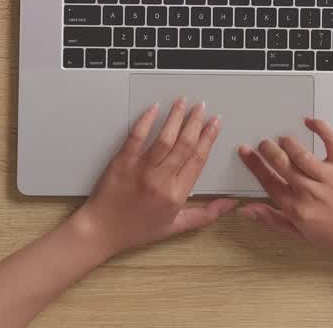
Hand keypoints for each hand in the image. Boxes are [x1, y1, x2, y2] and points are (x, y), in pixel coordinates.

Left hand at [72, 99, 236, 256]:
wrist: (102, 231)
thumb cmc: (136, 230)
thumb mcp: (176, 227)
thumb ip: (206, 214)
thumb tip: (230, 204)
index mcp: (176, 195)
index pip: (198, 159)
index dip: (209, 138)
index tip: (214, 124)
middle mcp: (161, 180)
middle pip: (184, 144)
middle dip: (196, 122)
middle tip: (201, 107)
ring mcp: (141, 170)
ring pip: (164, 138)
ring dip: (176, 117)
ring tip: (182, 102)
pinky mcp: (122, 162)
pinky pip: (137, 137)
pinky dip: (146, 121)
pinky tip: (154, 109)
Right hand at [237, 117, 332, 257]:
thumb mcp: (303, 235)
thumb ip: (274, 220)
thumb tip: (249, 211)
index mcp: (298, 209)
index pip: (268, 182)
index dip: (254, 165)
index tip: (246, 153)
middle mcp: (310, 191)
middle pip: (280, 164)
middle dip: (266, 150)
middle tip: (261, 143)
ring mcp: (328, 177)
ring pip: (300, 153)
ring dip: (287, 142)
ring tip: (282, 138)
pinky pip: (331, 141)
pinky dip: (320, 127)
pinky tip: (310, 121)